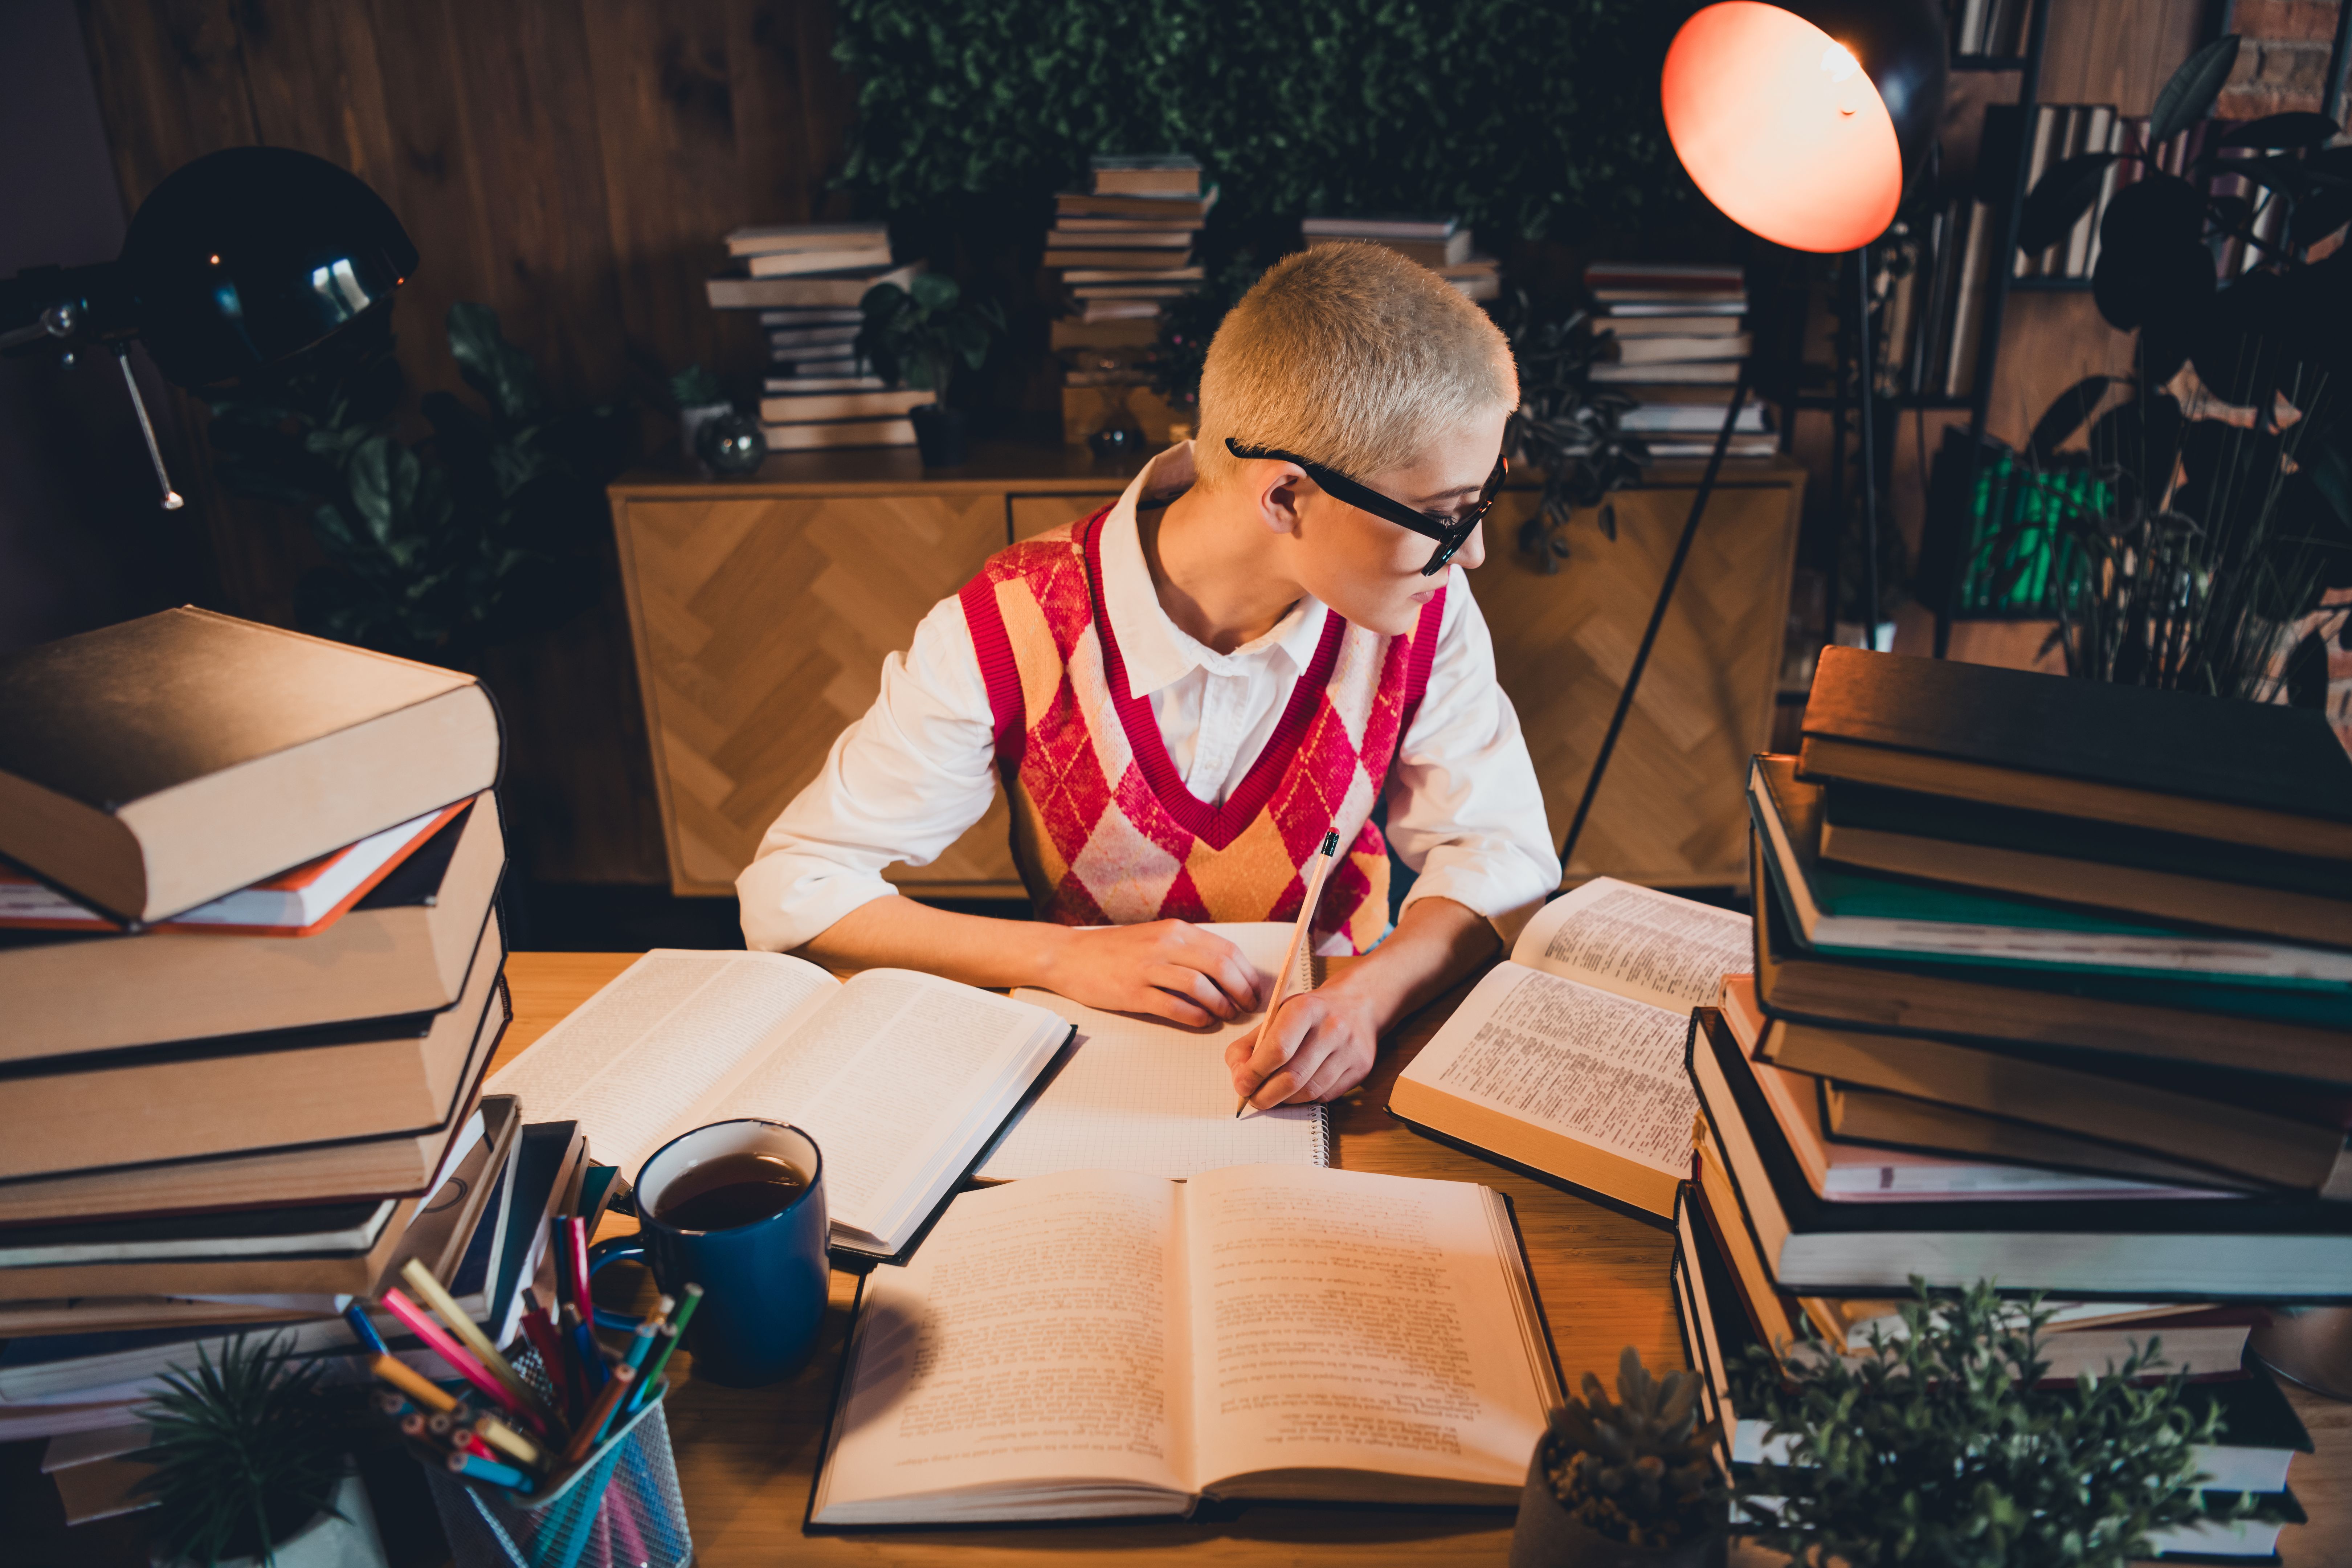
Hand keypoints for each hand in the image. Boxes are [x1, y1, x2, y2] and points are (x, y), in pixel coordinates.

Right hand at [1038, 920, 1261, 1026]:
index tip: (1253, 989)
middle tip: (1246, 1007)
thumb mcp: (1156, 938)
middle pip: (1220, 967)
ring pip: (1201, 987)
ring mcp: (1148, 968)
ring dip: (1221, 1005)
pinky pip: (1174, 1006)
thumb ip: (1188, 950)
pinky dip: (1195, 1017)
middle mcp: (1165, 945)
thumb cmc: (1115, 951)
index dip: (1247, 973)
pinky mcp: (1133, 992)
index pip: (1226, 950)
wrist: (1070, 956)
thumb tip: (1225, 971)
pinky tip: (1202, 1021)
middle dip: (1241, 991)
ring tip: (1226, 1015)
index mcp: (1175, 931)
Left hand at [1228, 976, 1381, 1108]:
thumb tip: (1239, 1077)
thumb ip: (1249, 1044)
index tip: (1241, 1085)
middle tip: (1254, 1098)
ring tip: (1273, 1095)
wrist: (1356, 1005)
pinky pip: (1326, 1095)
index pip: (1278, 1048)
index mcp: (1305, 1008)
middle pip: (1294, 1076)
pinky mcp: (1361, 1068)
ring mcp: (1350, 1049)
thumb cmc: (1309, 1013)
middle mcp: (1332, 1027)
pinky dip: (1305, 1098)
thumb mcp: (1276, 1016)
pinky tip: (1297, 1090)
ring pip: (1310, 1090)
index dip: (1255, 1072)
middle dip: (1266, 1094)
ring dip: (1285, 1100)